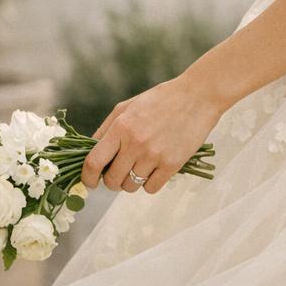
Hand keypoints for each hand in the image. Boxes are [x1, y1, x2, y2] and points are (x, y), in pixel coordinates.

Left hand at [81, 73, 226, 194]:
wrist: (198, 96)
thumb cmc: (161, 100)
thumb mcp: (127, 107)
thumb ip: (106, 129)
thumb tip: (89, 153)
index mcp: (121, 127)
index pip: (94, 162)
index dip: (87, 178)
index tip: (90, 182)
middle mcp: (135, 143)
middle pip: (112, 180)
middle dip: (112, 181)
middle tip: (120, 172)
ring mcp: (154, 155)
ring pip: (131, 186)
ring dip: (131, 182)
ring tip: (140, 167)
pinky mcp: (172, 164)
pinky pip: (150, 188)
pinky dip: (149, 183)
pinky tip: (155, 170)